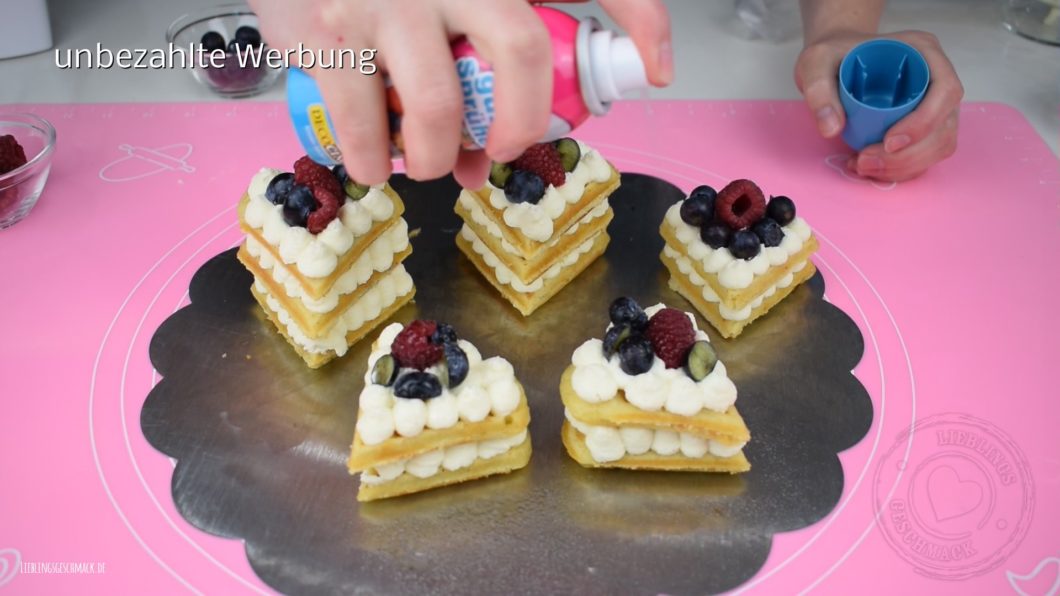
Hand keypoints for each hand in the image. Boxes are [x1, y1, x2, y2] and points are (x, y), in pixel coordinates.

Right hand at [250, 0, 670, 188]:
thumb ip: (489, 42)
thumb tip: (488, 155)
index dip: (643, 19)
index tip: (661, 68)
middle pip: (522, 53)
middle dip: (522, 124)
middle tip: (504, 150)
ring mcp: (391, 0)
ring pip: (442, 106)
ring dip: (441, 158)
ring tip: (431, 165)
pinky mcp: (327, 32)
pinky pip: (364, 120)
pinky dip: (375, 160)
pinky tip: (375, 164)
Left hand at [795, 30, 962, 181]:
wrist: (832, 64)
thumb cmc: (831, 57)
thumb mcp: (816, 64)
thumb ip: (819, 91)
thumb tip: (831, 129)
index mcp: (924, 52)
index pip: (945, 90)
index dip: (924, 121)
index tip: (888, 142)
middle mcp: (937, 78)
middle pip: (944, 126)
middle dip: (908, 154)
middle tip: (865, 162)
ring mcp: (934, 104)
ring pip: (938, 145)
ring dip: (904, 166)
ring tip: (862, 166)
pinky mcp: (923, 126)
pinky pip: (924, 155)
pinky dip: (899, 169)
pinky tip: (869, 168)